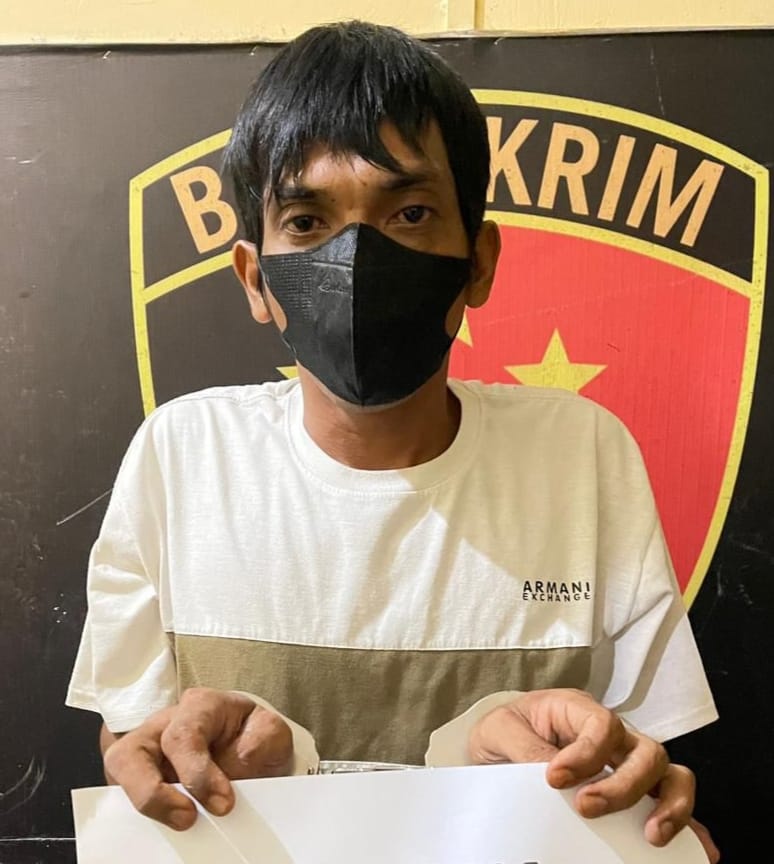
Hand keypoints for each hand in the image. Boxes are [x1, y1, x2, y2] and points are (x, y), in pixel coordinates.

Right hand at [103, 687, 292, 829]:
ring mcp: (144, 751)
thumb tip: (245, 753)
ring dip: (143, 804)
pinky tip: (162, 836)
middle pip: (133, 752)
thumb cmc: (251, 738)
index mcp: (199, 707)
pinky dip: (137, 819)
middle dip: (156, 793)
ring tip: (176, 828)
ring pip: (119, 769)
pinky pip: (121, 798)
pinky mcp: (135, 778)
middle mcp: (163, 725)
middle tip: (188, 820)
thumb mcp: (270, 732)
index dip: (197, 772)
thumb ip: (267, 736)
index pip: (184, 733)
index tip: (224, 804)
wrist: (244, 749)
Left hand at [468, 688, 719, 861]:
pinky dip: (687, 826)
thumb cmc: (504, 733)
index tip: (554, 780)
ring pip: (670, 773)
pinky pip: (670, 803)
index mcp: (578, 710)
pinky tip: (697, 849)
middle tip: (588, 808)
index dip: (586, 753)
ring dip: (670, 804)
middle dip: (624, 785)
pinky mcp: (633, 794)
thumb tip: (553, 777)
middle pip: (645, 750)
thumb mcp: (498, 731)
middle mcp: (612, 735)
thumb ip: (523, 747)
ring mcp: (626, 763)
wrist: (496, 749)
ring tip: (652, 836)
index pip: (602, 725)